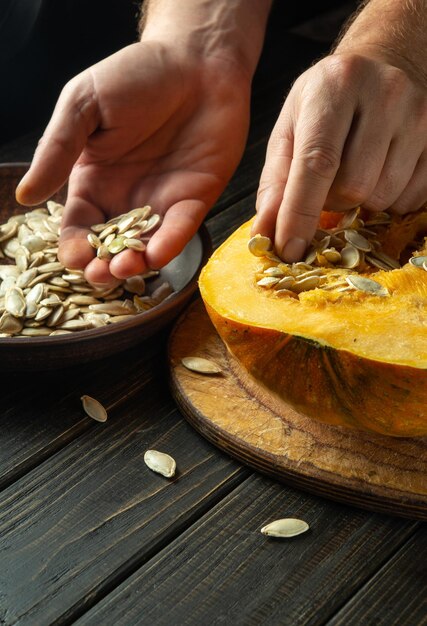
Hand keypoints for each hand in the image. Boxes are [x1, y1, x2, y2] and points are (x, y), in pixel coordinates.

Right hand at [16, 41, 250, 283]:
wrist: (196, 61)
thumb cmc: (136, 75)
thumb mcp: (84, 104)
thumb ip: (57, 149)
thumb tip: (26, 196)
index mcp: (93, 181)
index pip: (78, 227)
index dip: (75, 247)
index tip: (75, 257)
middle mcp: (125, 199)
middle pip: (109, 248)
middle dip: (102, 267)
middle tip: (100, 273)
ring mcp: (160, 203)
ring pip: (144, 248)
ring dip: (133, 265)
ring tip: (124, 268)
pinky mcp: (194, 200)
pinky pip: (180, 231)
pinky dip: (168, 246)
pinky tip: (155, 254)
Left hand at [253, 50, 426, 261]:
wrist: (385, 62)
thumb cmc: (328, 101)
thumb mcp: (291, 127)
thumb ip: (275, 180)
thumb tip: (265, 234)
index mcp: (336, 86)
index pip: (317, 162)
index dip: (300, 213)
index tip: (288, 248)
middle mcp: (385, 95)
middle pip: (354, 187)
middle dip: (332, 202)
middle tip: (327, 184)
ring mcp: (420, 116)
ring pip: (383, 197)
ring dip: (361, 203)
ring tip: (355, 172)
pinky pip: (411, 199)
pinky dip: (389, 200)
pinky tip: (381, 172)